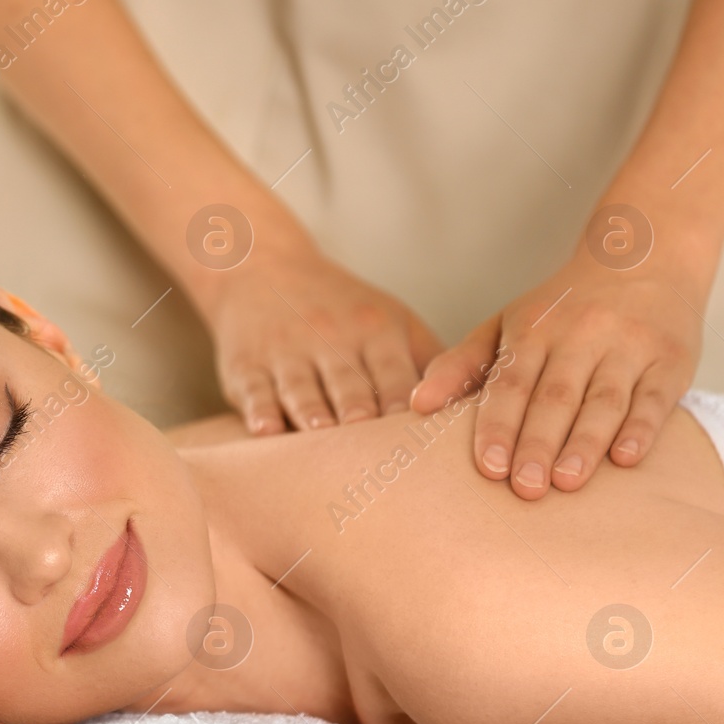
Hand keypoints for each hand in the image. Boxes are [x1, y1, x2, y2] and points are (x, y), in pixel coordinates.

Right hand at [202, 252, 443, 435]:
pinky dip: (259, 411)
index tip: (422, 446)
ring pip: (301, 388)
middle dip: (362, 414)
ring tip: (324, 438)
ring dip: (313, 413)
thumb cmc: (341, 309)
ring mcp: (286, 351)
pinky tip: (266, 430)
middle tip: (377, 455)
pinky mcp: (246, 365)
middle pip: (349, 385)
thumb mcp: (389, 319)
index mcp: (375, 330)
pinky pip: (254, 390)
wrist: (262, 268)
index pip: (395, 374)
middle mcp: (331, 338)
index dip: (406, 407)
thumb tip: (477, 412)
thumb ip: (426, 362)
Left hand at [410, 255, 706, 499]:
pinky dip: (641, 428)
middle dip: (537, 443)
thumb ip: (460, 365)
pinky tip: (626, 460)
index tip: (489, 468)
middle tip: (524, 489)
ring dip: (585, 443)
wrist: (646, 256)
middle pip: (555, 396)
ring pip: (603, 400)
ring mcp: (628, 346)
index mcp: (533, 330)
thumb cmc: (562, 307)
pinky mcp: (670, 360)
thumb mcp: (505, 325)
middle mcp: (580, 335)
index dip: (498, 425)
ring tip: (566, 482)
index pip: (510, 383)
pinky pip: (655, 397)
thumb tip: (416, 405)